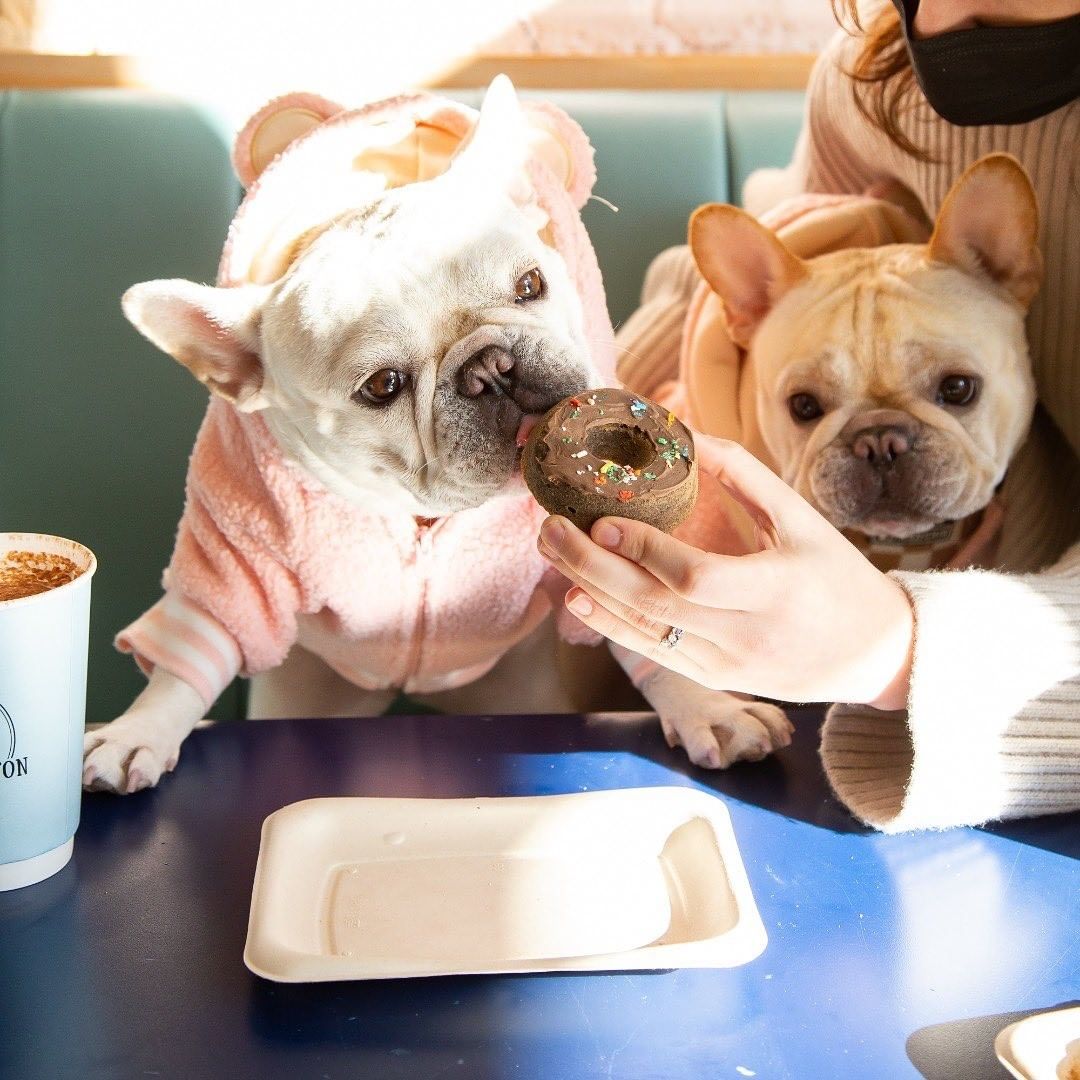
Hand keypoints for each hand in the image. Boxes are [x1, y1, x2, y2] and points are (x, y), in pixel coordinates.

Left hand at [537, 436, 914, 709]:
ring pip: (645, 634)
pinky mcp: (717, 678)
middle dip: (592, 567)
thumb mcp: (805, 521)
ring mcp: (728, 666)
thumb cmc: (840, 577)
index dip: (643, 551)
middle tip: (550, 529)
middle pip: (653, 606)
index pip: (694, 577)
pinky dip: (613, 626)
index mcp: (774, 591)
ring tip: (552, 553)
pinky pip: (655, 654)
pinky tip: (579, 598)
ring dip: (591, 592)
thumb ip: (747, 478)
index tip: (600, 519)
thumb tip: (687, 435)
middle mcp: (745, 636)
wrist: (876, 655)